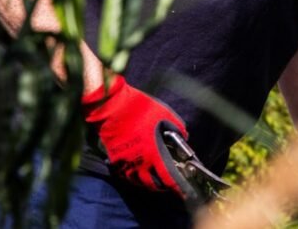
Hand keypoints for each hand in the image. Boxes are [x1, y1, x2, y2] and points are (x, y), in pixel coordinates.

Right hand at [82, 75, 187, 194]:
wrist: (113, 107)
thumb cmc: (140, 109)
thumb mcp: (165, 114)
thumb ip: (177, 127)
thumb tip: (184, 136)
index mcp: (154, 153)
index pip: (168, 178)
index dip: (176, 186)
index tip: (182, 191)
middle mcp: (140, 163)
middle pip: (152, 185)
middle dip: (162, 186)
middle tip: (168, 182)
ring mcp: (126, 163)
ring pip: (138, 182)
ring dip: (148, 182)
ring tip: (154, 177)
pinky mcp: (115, 160)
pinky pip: (126, 175)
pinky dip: (134, 176)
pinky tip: (138, 170)